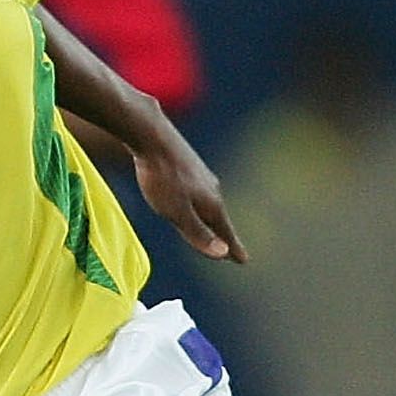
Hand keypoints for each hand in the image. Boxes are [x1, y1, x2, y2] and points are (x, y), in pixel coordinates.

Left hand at [131, 131, 246, 263]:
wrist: (151, 135)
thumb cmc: (161, 177)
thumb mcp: (176, 212)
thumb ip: (198, 233)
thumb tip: (223, 254)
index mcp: (211, 203)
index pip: (224, 233)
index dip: (232, 249)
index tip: (244, 261)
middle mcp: (211, 189)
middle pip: (219, 219)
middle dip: (224, 237)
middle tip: (232, 251)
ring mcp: (201, 175)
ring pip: (209, 204)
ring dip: (213, 220)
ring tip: (215, 230)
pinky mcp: (189, 165)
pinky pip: (199, 192)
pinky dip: (202, 204)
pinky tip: (195, 199)